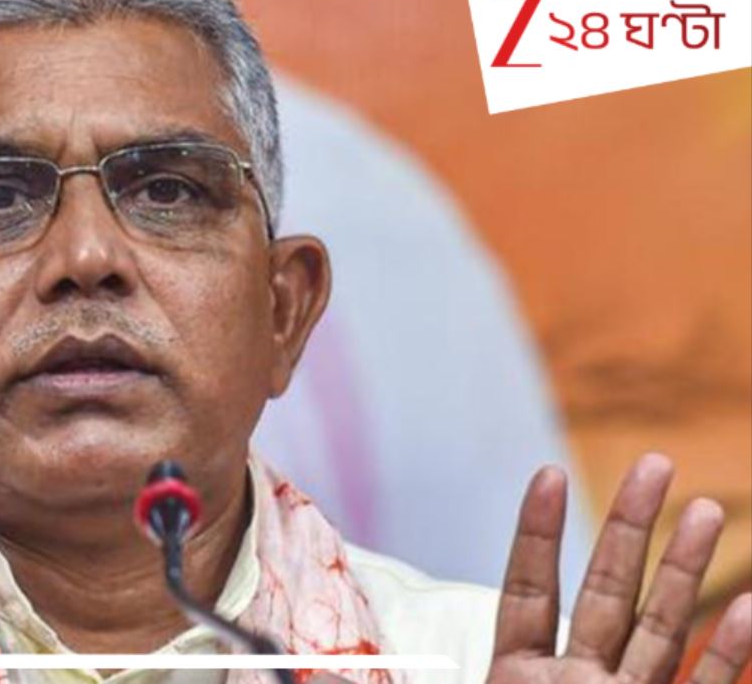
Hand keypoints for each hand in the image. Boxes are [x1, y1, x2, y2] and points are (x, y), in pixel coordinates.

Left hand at [489, 453, 750, 683]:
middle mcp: (576, 681)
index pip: (528, 589)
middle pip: (606, 590)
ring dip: (684, 568)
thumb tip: (406, 675)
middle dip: (629, 527)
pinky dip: (727, 652)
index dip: (537, 533)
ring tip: (706, 508)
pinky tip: (747, 606)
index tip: (551, 472)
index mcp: (519, 674)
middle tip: (655, 462)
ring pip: (660, 628)